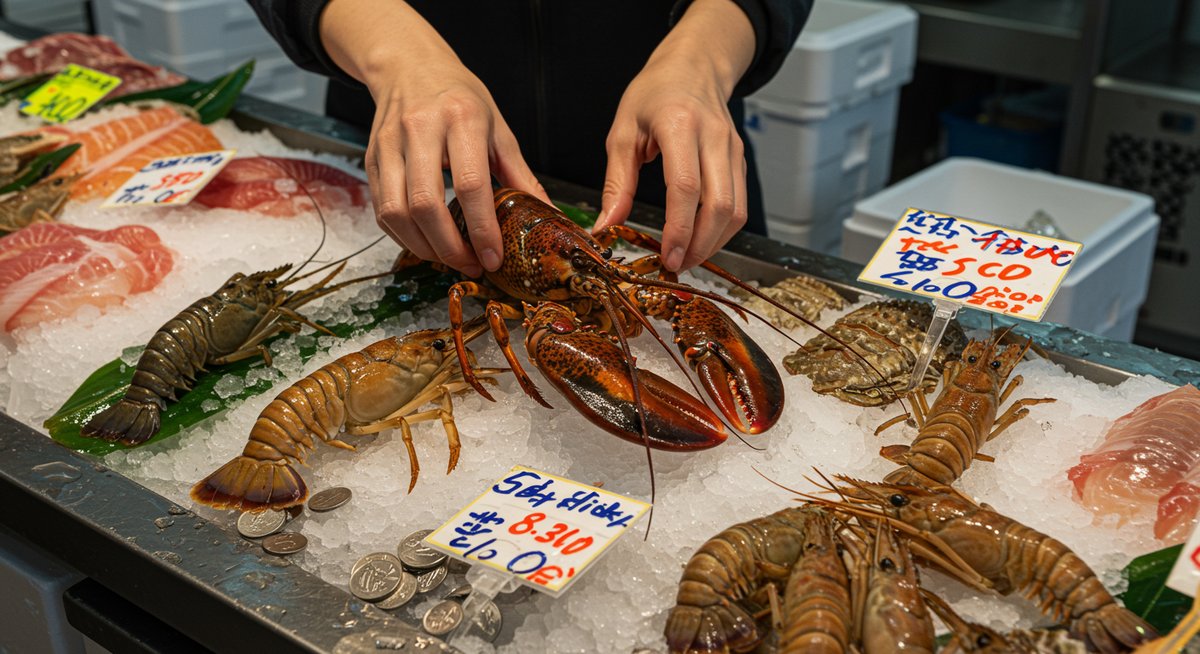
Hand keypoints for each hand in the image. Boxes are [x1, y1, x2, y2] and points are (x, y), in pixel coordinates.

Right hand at [320, 0, 549, 276]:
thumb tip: (549, 217)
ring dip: (424, 247)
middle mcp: (420, 129)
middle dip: (449, 247)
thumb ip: (520, 176)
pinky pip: (382, 210)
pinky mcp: (371, 159)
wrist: (410, 67)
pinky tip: (426, 243)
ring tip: (450, 259)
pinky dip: (404, 236)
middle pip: (426, 204)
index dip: (482, 229)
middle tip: (471, 265)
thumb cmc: (460, 98)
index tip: (493, 258)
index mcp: (461, 118)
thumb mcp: (499, 129)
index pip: (469, 184)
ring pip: (396, 212)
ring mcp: (389, 145)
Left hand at [593, 0, 755, 271]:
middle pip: (720, 205)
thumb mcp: (623, 132)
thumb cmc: (653, 95)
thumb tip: (606, 227)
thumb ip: (616, 183)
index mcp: (679, 125)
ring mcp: (733, 149)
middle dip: (700, 245)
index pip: (686, 187)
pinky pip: (739, 203)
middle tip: (676, 266)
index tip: (666, 257)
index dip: (679, 229)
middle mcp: (713, 137)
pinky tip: (701, 240)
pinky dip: (722, 229)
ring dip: (714, 243)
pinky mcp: (740, 160)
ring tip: (687, 258)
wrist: (693, 66)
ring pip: (736, 210)